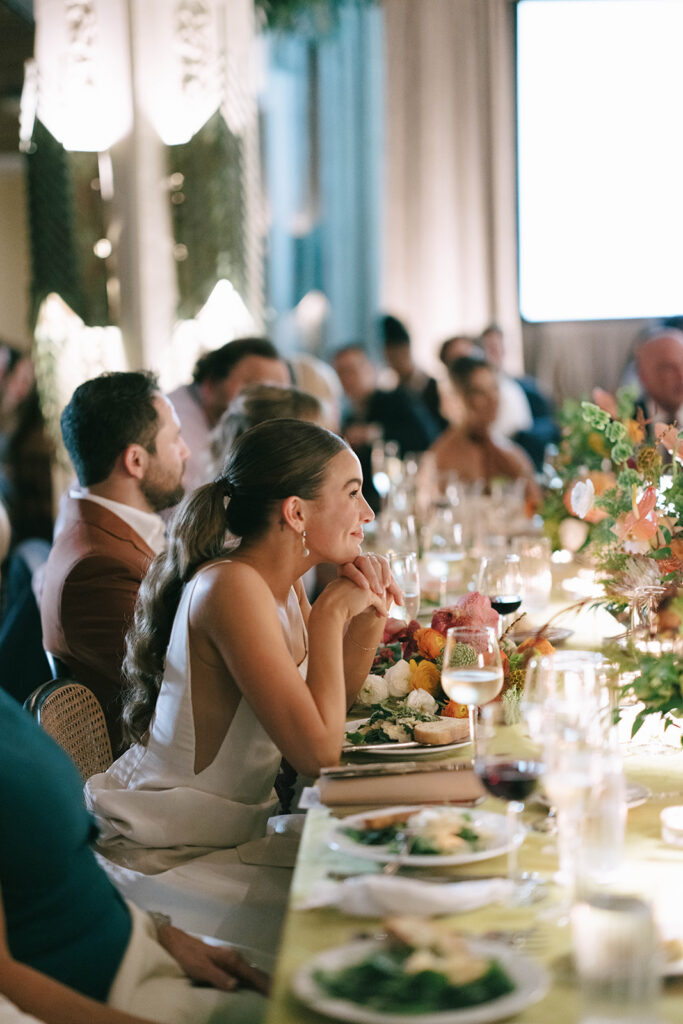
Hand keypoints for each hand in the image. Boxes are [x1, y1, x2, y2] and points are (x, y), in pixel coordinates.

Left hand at [156, 924, 270, 995]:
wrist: (175, 941)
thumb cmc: (187, 954)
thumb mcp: (200, 967)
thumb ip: (217, 976)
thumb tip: (236, 986)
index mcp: (230, 959)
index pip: (253, 974)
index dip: (265, 985)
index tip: (276, 994)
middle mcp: (233, 958)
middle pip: (255, 973)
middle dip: (267, 983)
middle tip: (278, 996)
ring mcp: (229, 960)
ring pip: (250, 973)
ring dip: (260, 983)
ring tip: (269, 994)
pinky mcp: (224, 963)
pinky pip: (243, 973)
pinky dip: (251, 981)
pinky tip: (252, 987)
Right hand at [339, 553, 402, 606]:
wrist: (347, 598)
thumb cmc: (366, 593)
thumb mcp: (381, 591)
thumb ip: (393, 594)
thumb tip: (401, 604)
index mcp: (375, 560)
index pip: (384, 563)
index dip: (386, 573)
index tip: (387, 585)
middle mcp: (365, 557)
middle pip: (375, 563)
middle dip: (379, 578)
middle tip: (381, 592)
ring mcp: (353, 561)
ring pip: (364, 562)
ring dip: (371, 576)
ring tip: (374, 590)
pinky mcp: (343, 567)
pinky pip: (351, 569)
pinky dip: (358, 577)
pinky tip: (365, 587)